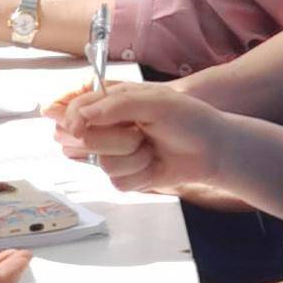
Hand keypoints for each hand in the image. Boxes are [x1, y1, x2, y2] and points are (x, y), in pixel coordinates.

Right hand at [51, 85, 208, 191]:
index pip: (71, 110)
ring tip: (152, 146)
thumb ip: (114, 105)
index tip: (78, 127)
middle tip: (138, 131)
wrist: (213, 149)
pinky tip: (155, 164)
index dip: (70, 119)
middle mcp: (106, 128)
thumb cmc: (187, 117)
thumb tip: (78, 118)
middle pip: (79, 140)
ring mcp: (114, 154)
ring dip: (133, 156)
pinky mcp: (125, 176)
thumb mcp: (153, 101)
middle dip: (112, 138)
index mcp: (109, 102)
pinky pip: (117, 182)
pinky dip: (141, 174)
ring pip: (101, 163)